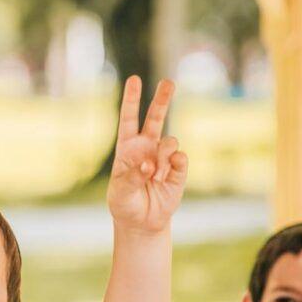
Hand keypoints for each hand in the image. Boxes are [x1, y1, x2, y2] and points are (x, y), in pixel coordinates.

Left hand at [107, 76, 187, 233]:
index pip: (129, 119)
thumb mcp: (121, 192)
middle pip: (156, 117)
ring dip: (162, 157)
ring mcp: (164, 156)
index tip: (135, 79)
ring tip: (154, 177)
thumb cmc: (125, 204)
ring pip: (170, 141)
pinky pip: (181, 158)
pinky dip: (173, 167)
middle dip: (162, 99)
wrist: (142, 222)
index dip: (132, 100)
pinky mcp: (178, 169)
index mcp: (127, 147)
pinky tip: (164, 179)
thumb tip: (149, 163)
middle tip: (168, 82)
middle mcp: (147, 147)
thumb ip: (132, 176)